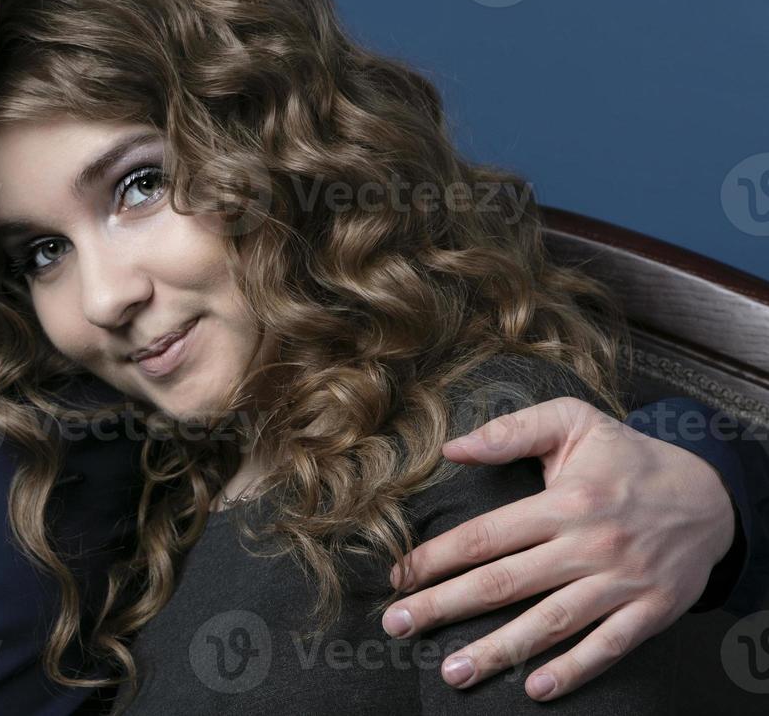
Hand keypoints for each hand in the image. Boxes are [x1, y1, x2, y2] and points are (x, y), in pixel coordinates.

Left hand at [380, 396, 735, 700]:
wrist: (712, 497)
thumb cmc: (628, 458)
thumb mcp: (573, 423)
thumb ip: (511, 432)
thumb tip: (452, 448)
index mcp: (564, 502)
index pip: (485, 536)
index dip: (436, 558)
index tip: (399, 577)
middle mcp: (588, 545)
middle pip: (504, 582)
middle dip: (445, 606)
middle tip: (398, 626)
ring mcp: (620, 582)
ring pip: (550, 622)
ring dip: (499, 650)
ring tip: (454, 671)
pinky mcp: (651, 610)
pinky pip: (608, 646)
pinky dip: (574, 670)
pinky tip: (535, 687)